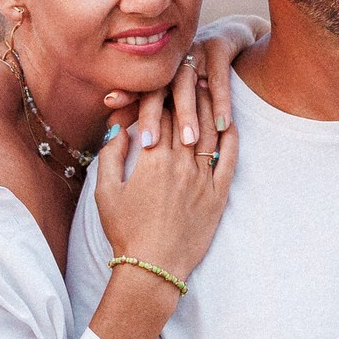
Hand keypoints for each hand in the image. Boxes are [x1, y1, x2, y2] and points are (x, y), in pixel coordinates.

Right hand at [94, 83, 234, 282]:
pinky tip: (230, 122)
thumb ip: (111, 155)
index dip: (158, 94)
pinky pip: (229, 159)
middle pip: (185, 116)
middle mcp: (179, 164)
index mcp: (151, 160)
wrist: (153, 268)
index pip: (158, 114)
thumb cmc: (125, 231)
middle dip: (185, 90)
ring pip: (209, 131)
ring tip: (209, 85)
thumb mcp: (106, 192)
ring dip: (210, 105)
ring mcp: (202, 178)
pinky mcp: (218, 195)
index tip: (161, 79)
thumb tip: (117, 127)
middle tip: (188, 70)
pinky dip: (232, 138)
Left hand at [102, 15, 262, 141]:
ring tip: (189, 141)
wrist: (227, 35)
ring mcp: (193, 53)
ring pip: (186, 85)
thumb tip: (112, 131)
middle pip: (157, 90)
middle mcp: (170, 62)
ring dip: (187, 113)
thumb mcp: (170, 87)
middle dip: (151, 116)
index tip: (112, 119)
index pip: (137, 89)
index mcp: (156, 71)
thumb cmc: (193, 73)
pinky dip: (220, 104)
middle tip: (148, 144)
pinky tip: (222, 126)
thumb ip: (142, 107)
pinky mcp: (218, 50)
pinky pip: (219, 80)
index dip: (125, 99)